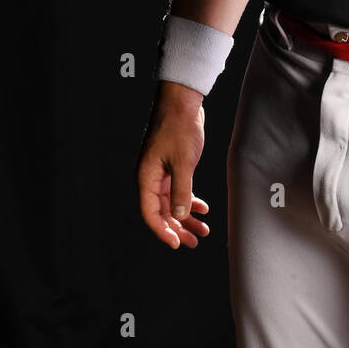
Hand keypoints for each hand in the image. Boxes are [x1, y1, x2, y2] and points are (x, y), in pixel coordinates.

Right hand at [137, 81, 209, 249]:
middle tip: (194, 242)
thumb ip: (182, 190)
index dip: (163, 231)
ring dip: (186, 217)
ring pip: (172, 203)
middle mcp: (150, 178)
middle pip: (162, 212)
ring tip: (203, 231)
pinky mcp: (172, 167)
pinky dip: (190, 201)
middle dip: (178, 228)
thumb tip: (180, 216)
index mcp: (146, 178)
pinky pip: (178, 191)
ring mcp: (161, 173)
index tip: (178, 244)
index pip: (150, 213)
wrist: (182, 103)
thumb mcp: (183, 162)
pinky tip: (203, 209)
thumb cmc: (179, 128)